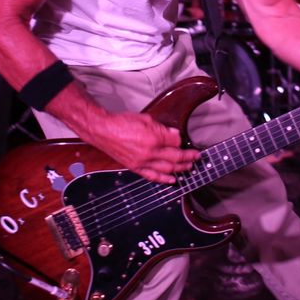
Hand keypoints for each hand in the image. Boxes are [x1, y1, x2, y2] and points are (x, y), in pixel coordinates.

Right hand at [82, 111, 199, 183]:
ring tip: (189, 167)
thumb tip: (173, 134)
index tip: (186, 141)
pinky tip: (173, 180)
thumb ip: (161, 128)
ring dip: (181, 169)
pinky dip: (164, 179)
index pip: (176, 141)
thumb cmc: (122, 122)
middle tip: (196, 157)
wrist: (104, 131)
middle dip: (188, 158)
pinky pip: (153, 176)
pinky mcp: (136, 168)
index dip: (182, 141)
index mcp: (154, 137)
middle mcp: (150, 152)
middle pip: (176, 157)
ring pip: (167, 169)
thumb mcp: (146, 119)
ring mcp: (143, 162)